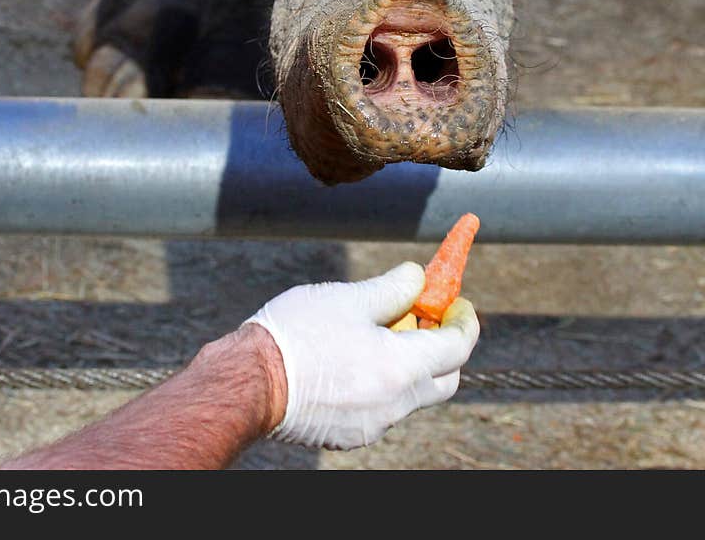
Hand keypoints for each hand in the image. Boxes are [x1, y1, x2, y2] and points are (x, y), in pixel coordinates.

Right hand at [244, 262, 479, 449]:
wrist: (249, 382)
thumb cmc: (297, 334)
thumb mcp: (347, 298)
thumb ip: (393, 288)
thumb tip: (418, 277)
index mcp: (401, 368)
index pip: (457, 347)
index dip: (464, 321)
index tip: (457, 302)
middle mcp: (395, 404)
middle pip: (443, 380)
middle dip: (442, 349)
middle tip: (422, 319)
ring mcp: (372, 425)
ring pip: (410, 395)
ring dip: (407, 365)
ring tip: (373, 334)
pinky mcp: (349, 435)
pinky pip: (381, 408)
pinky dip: (380, 384)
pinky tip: (349, 361)